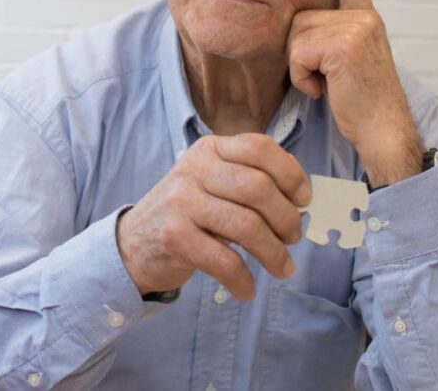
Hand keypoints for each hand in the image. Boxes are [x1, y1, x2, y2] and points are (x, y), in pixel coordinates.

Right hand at [116, 133, 310, 300]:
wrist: (133, 243)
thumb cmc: (187, 213)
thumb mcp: (213, 183)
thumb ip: (250, 180)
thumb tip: (302, 199)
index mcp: (209, 149)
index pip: (259, 148)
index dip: (290, 174)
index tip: (304, 199)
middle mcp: (193, 169)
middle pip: (258, 188)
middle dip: (287, 218)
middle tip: (292, 238)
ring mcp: (181, 202)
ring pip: (247, 226)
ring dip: (273, 253)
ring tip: (281, 267)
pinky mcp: (175, 237)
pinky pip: (225, 261)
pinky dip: (244, 280)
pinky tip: (247, 288)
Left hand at [286, 0, 421, 186]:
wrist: (384, 133)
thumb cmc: (360, 104)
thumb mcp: (348, 62)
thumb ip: (335, 38)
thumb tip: (308, 27)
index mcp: (365, 19)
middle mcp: (364, 17)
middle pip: (300, 18)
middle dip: (300, 53)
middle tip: (327, 78)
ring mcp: (357, 28)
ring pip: (296, 36)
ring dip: (301, 68)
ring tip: (328, 85)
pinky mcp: (344, 45)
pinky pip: (298, 53)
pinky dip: (303, 78)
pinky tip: (327, 90)